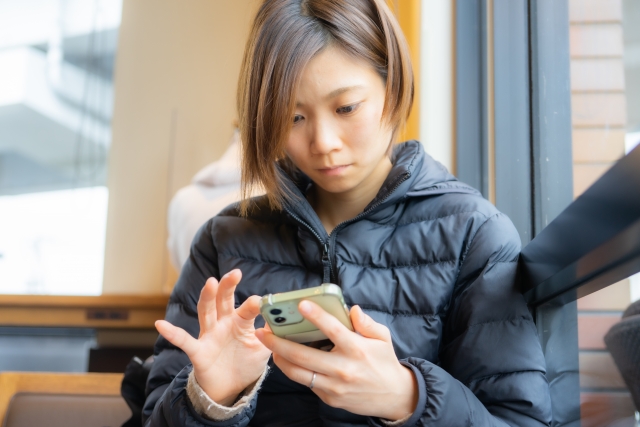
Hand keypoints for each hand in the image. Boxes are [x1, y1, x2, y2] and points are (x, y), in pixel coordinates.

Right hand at [155, 270, 270, 405]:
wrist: (230, 388)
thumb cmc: (246, 363)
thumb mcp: (264, 348)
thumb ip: (271, 333)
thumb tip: (282, 317)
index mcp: (240, 322)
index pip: (247, 308)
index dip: (253, 303)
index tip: (261, 299)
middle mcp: (223, 324)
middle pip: (223, 300)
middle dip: (228, 286)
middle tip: (235, 273)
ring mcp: (209, 336)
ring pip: (206, 312)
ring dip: (207, 297)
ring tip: (210, 282)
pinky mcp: (198, 351)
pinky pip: (184, 341)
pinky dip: (172, 333)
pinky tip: (160, 324)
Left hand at [255, 301, 417, 420]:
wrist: (394, 397)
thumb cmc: (385, 362)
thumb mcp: (382, 338)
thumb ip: (365, 322)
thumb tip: (350, 309)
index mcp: (357, 350)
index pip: (333, 330)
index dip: (316, 316)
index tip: (301, 304)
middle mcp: (343, 369)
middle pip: (303, 355)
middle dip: (279, 342)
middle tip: (264, 330)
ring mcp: (334, 386)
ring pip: (298, 373)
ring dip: (279, 358)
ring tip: (267, 344)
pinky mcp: (329, 398)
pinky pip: (306, 382)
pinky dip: (294, 370)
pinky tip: (285, 358)